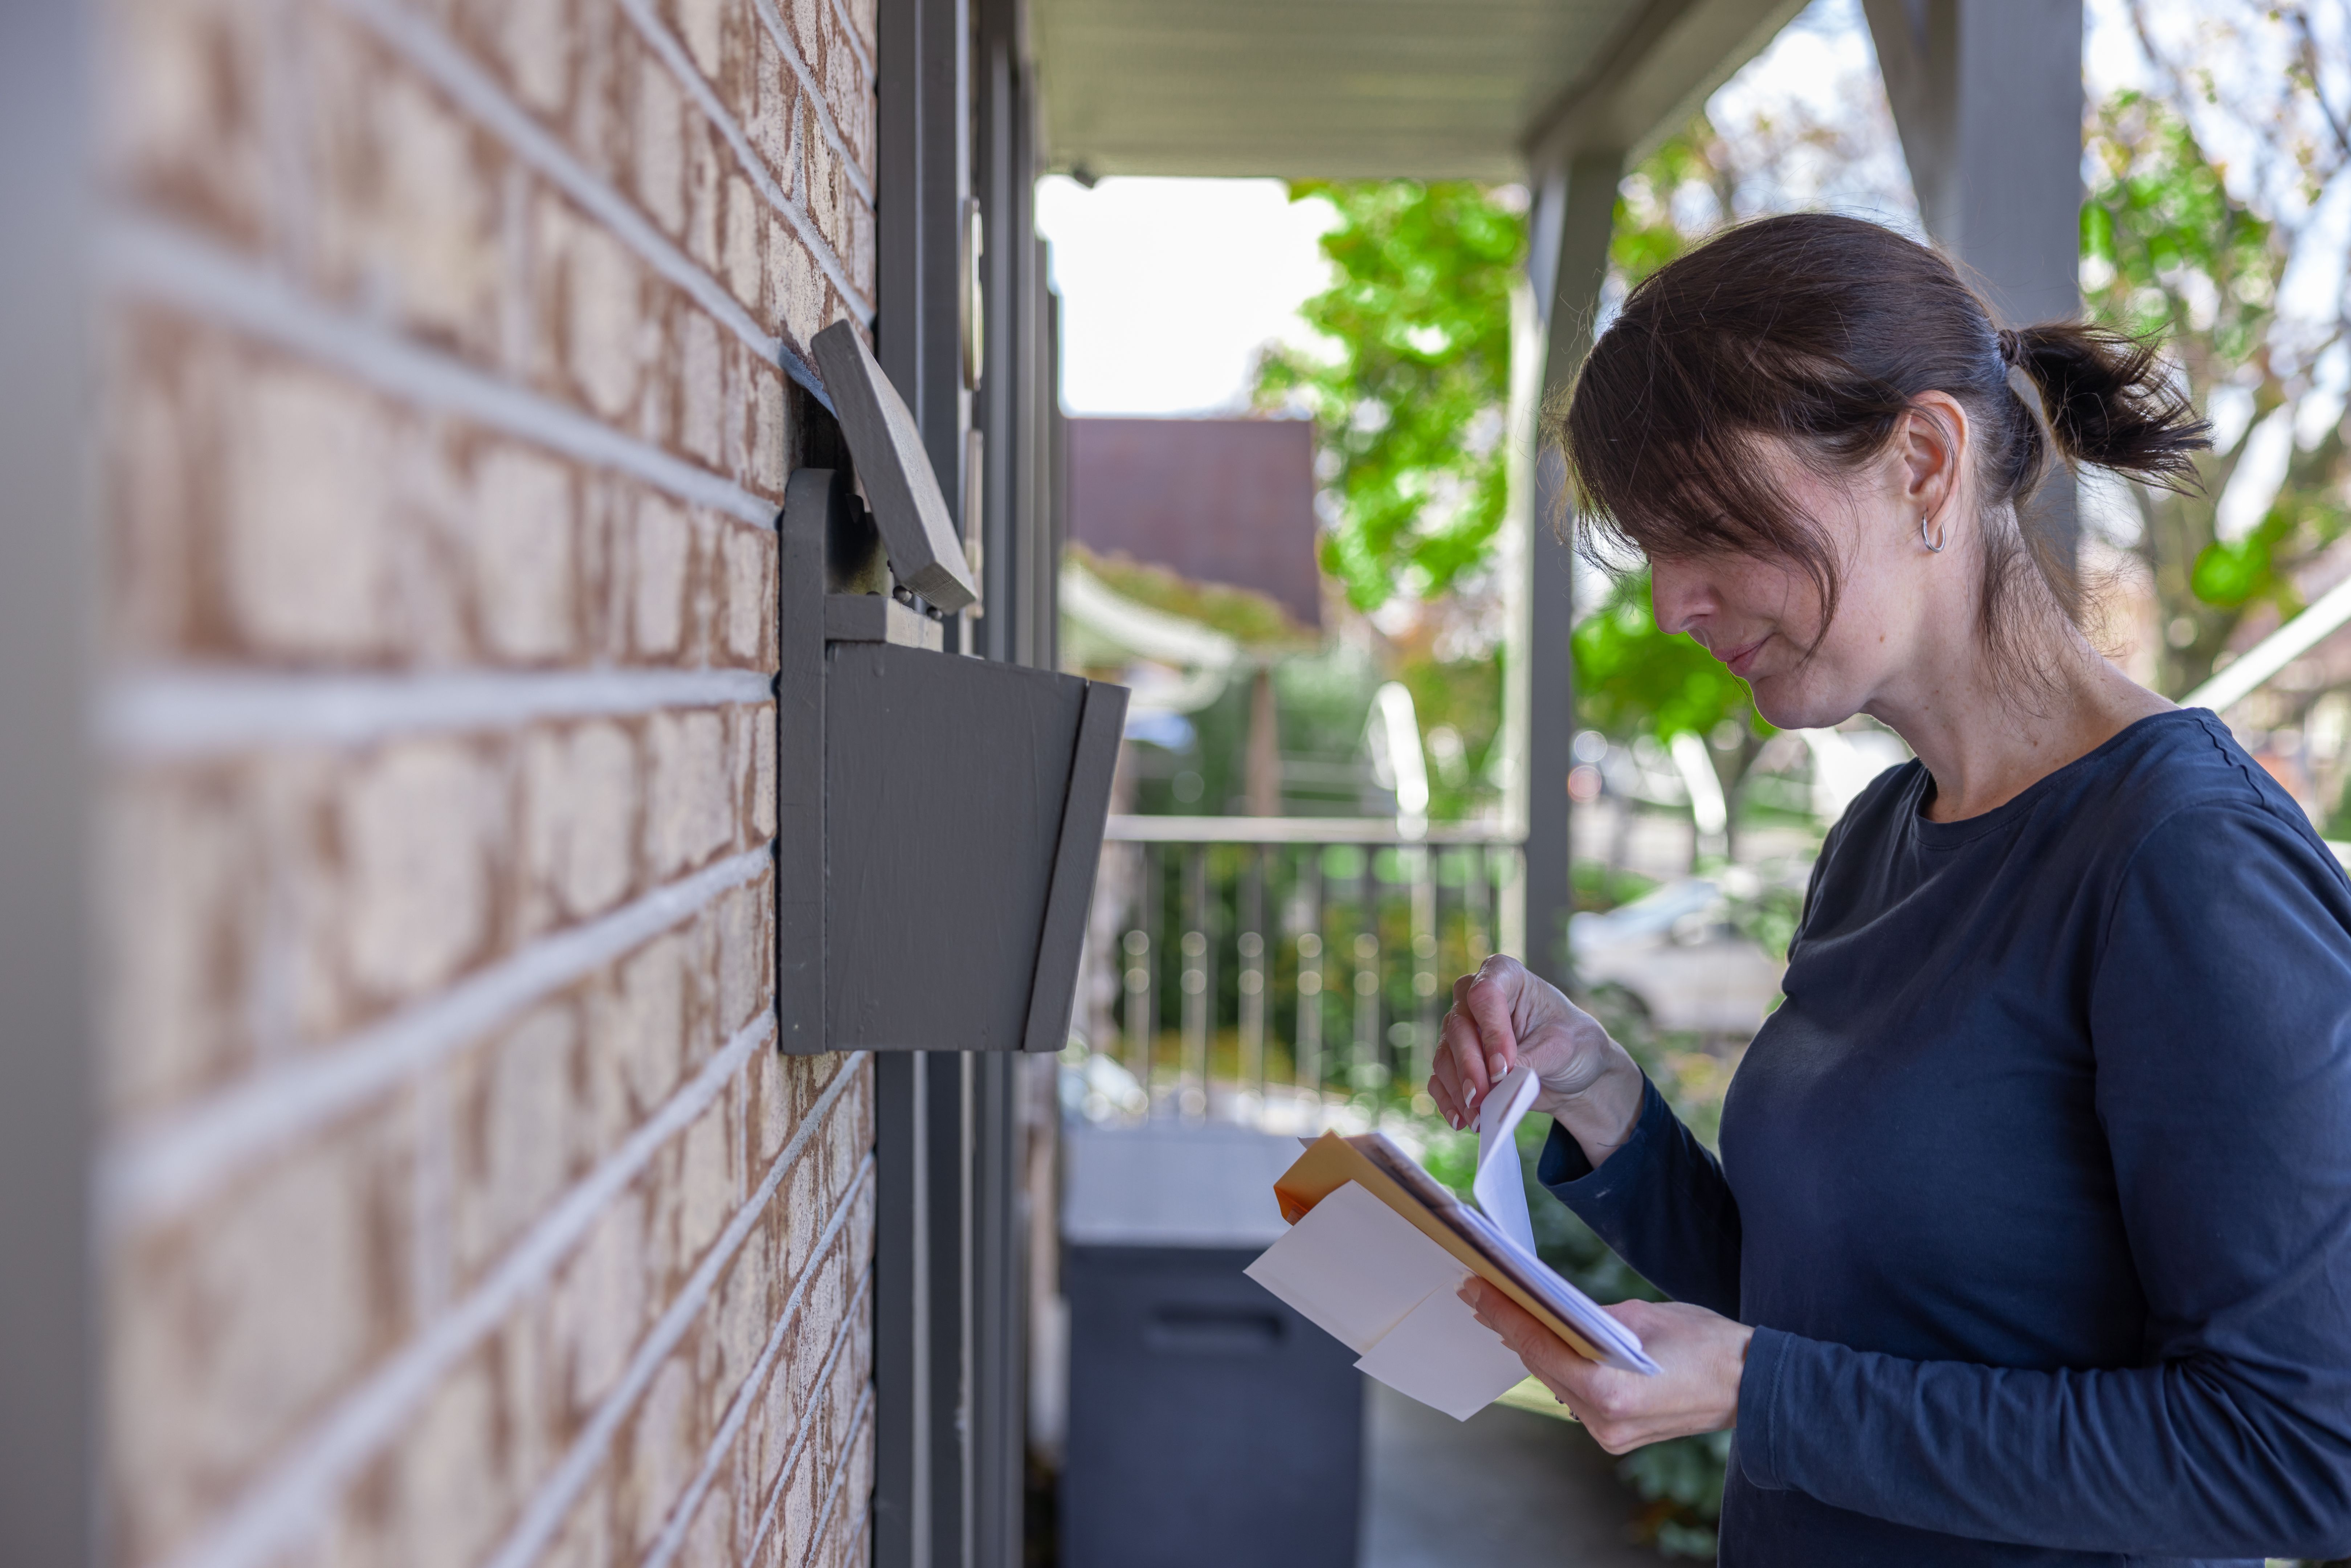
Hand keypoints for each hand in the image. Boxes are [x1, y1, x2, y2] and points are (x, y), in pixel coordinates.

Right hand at [1428, 955, 1643, 1164]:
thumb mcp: (1562, 1048)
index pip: (1485, 995)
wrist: (1570, 1070)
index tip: (1505, 1068)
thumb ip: (1531, 1059)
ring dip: (1459, 1090)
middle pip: (1459, 1027)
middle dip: (1469, 1067)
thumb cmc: (1573, 1044)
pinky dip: (1449, 1101)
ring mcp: (1460, 1028)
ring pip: (1445, 1055)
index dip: (1492, 1032)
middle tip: (1482, 1098)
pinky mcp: (1455, 1059)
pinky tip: (1462, 1121)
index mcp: (1506, 976)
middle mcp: (1473, 997)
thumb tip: (1498, 1081)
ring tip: (1477, 1118)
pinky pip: (1440, 1078)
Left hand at [1460, 1278, 1751, 1454]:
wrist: (1749, 1385)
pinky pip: (1574, 1395)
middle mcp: (1603, 1421)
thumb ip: (1590, 1318)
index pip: (1539, 1346)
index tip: (1477, 1288)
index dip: (1504, 1314)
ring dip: (1533, 1348)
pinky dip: (1559, 1367)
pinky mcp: (1616, 1436)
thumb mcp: (1642, 1316)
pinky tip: (1544, 1342)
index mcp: (1609, 1391)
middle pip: (1541, 1365)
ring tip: (1504, 1312)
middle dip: (1512, 1327)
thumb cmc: (1705, 1344)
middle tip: (1483, 1293)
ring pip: (1554, 1381)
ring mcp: (1609, 1435)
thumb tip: (1549, 1309)